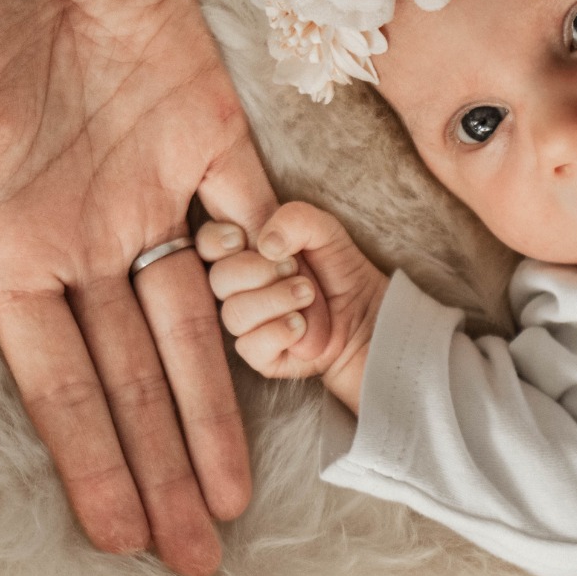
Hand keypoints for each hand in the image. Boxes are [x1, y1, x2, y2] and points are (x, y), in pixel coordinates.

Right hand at [0, 0, 312, 575]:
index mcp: (13, 245)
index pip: (60, 380)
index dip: (91, 458)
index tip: (117, 539)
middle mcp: (89, 236)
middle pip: (136, 377)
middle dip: (163, 466)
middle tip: (196, 557)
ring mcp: (155, 191)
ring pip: (199, 326)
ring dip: (219, 410)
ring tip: (237, 497)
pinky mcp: (215, 136)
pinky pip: (253, 228)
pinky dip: (278, 283)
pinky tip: (299, 356)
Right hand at [199, 204, 387, 412]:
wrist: (370, 316)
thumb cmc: (341, 270)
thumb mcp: (326, 232)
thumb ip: (296, 219)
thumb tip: (264, 243)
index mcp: (246, 253)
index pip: (207, 244)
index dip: (216, 241)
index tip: (242, 240)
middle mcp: (240, 289)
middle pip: (218, 278)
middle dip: (258, 271)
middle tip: (294, 269)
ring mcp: (248, 325)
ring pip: (234, 313)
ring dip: (276, 300)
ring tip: (308, 295)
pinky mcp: (261, 355)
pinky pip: (250, 346)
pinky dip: (279, 331)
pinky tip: (302, 325)